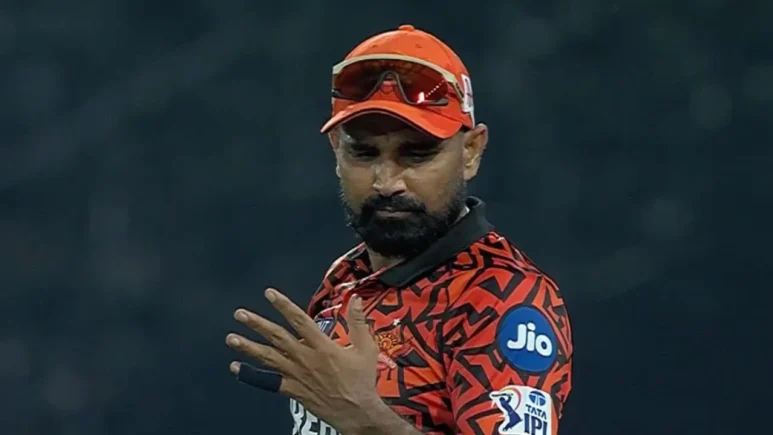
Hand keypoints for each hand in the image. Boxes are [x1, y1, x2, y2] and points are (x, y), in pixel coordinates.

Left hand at [226, 288, 381, 433]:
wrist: (357, 412)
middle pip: (278, 338)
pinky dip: (251, 376)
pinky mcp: (293, 390)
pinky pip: (268, 382)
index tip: (269, 293)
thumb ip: (357, 321)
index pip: (300, 321)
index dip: (284, 306)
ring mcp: (297, 375)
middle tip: (240, 314)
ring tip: (231, 338)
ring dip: (248, 347)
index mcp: (323, 347)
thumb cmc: (362, 380)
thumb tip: (353, 299)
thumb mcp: (366, 348)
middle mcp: (306, 359)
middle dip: (257, 324)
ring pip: (269, 358)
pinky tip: (236, 368)